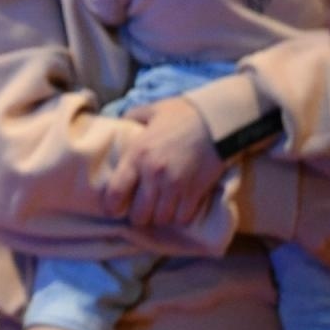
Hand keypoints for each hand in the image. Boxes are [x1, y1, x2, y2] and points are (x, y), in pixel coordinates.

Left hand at [103, 96, 225, 226]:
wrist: (218, 121)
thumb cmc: (181, 114)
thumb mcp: (149, 111)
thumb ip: (130, 118)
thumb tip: (119, 124)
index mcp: (137, 155)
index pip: (115, 192)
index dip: (111, 206)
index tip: (113, 210)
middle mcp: (153, 174)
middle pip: (139, 214)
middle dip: (137, 215)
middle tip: (140, 210)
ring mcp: (175, 185)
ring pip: (161, 219)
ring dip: (158, 217)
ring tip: (158, 209)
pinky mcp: (196, 192)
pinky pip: (182, 218)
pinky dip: (179, 217)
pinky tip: (177, 208)